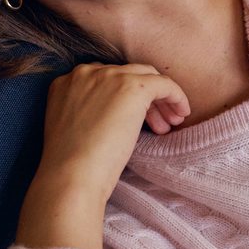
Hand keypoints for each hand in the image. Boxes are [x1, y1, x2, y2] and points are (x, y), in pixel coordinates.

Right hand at [34, 61, 190, 206]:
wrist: (71, 175)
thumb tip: (116, 115)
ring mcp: (109, 77)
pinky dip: (176, 96)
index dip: (123, 100)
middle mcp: (86, 72)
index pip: (105, 80)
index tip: (135, 121)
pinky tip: (182, 113)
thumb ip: (89, 111)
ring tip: (168, 126)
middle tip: (157, 126)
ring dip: (160, 101)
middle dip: (144, 99)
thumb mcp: (75, 128)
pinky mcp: (132, 86)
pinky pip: (164, 83)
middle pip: (126, 76)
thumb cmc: (72, 164)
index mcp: (67, 81)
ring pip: (146, 77)